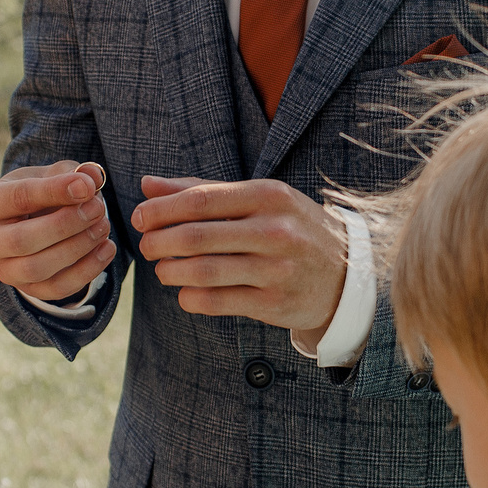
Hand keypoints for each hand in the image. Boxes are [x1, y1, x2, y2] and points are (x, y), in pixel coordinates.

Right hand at [0, 161, 115, 303]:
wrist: (31, 221)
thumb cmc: (39, 192)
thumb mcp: (51, 174)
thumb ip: (73, 172)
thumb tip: (92, 178)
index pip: (18, 198)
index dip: (55, 192)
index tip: (87, 187)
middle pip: (23, 240)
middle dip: (66, 224)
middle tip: (98, 208)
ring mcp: (3, 271)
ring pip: (37, 268)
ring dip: (77, 247)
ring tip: (103, 226)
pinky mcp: (26, 290)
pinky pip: (56, 288)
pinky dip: (87, 271)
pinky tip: (106, 249)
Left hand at [131, 177, 346, 342]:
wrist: (346, 271)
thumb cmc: (291, 227)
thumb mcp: (257, 199)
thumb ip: (202, 190)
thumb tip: (148, 184)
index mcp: (268, 196)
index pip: (201, 199)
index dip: (161, 210)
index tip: (140, 217)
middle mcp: (275, 230)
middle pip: (197, 236)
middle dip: (160, 242)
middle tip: (147, 246)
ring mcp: (276, 269)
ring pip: (203, 272)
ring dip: (171, 272)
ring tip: (163, 270)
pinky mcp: (274, 303)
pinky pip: (218, 302)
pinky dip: (190, 298)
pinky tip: (184, 292)